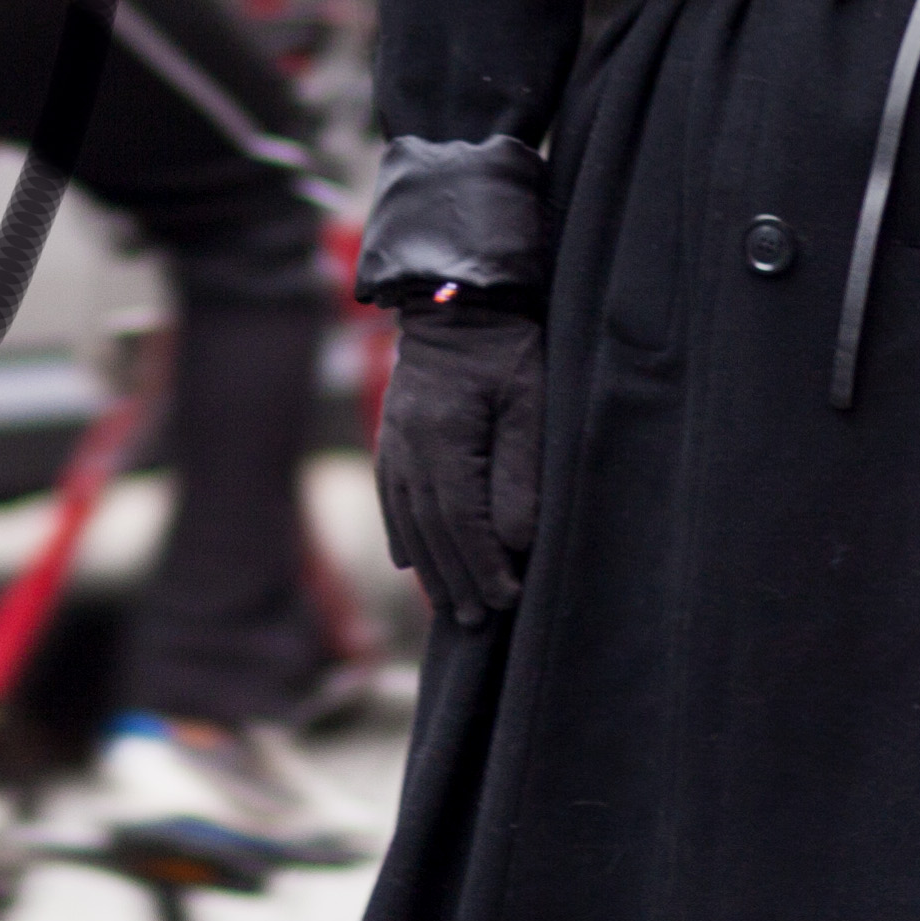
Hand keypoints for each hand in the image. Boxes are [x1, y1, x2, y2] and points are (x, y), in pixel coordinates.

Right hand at [373, 304, 543, 627]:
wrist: (455, 300)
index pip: (461, 522)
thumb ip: (520, 471)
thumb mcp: (528, 404)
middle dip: (456, 580)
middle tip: (477, 620)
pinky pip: (393, 500)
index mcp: (441, 440)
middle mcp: (407, 450)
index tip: (506, 599)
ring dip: (429, 568)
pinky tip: (409, 561)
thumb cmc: (504, 348)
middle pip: (430, 532)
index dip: (483, 566)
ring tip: (449, 604)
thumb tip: (513, 540)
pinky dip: (402, 535)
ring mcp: (393, 445)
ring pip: (408, 522)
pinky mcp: (391, 438)